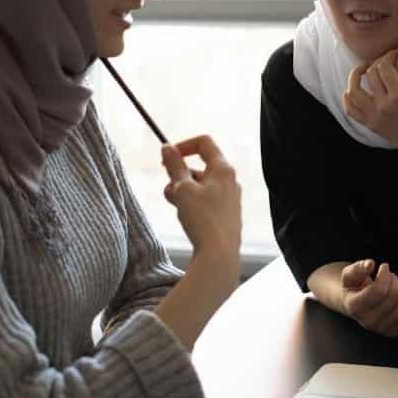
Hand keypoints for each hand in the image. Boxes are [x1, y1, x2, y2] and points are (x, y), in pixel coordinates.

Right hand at [162, 135, 241, 271]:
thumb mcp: (183, 189)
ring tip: (175, 205)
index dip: (183, 145)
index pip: (204, 143)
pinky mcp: (227, 215)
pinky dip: (192, 204)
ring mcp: (230, 199)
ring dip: (183, 192)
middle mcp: (231, 181)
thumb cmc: (203, 219)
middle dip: (179, 175)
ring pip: (201, 186)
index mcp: (223, 169)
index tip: (166, 158)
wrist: (219, 254)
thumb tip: (167, 147)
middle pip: (200, 166)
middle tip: (169, 189)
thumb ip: (174, 166)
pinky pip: (206, 201)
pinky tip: (186, 218)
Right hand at [340, 260, 397, 336]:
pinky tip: (397, 297)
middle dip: (394, 279)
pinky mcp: (394, 332)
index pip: (378, 290)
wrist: (355, 306)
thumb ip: (358, 267)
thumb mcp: (349, 274)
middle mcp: (368, 322)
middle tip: (388, 275)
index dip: (385, 274)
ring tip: (392, 286)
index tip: (384, 266)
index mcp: (355, 307)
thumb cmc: (353, 287)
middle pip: (394, 295)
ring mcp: (382, 329)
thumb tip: (370, 264)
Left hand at [343, 49, 397, 159]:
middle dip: (377, 62)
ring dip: (355, 77)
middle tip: (386, 62)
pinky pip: (350, 110)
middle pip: (371, 75)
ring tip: (364, 70)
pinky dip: (348, 98)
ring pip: (353, 91)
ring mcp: (373, 116)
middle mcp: (383, 106)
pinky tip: (354, 90)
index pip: (385, 68)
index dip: (388, 56)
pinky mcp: (369, 124)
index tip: (395, 54)